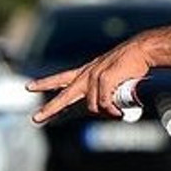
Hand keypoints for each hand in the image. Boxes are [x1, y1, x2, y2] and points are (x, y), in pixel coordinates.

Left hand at [26, 38, 152, 123]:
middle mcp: (87, 75)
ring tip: (117, 113)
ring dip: (104, 113)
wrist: (142, 50)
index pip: (61, 78)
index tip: (29, 86)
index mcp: (86, 72)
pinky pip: (104, 103)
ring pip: (92, 106)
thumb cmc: (130, 63)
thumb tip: (102, 110)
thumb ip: (104, 91)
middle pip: (64, 95)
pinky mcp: (104, 78)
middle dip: (50, 109)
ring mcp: (94, 76)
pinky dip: (111, 111)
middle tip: (35, 119)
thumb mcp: (112, 77)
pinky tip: (118, 112)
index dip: (45, 83)